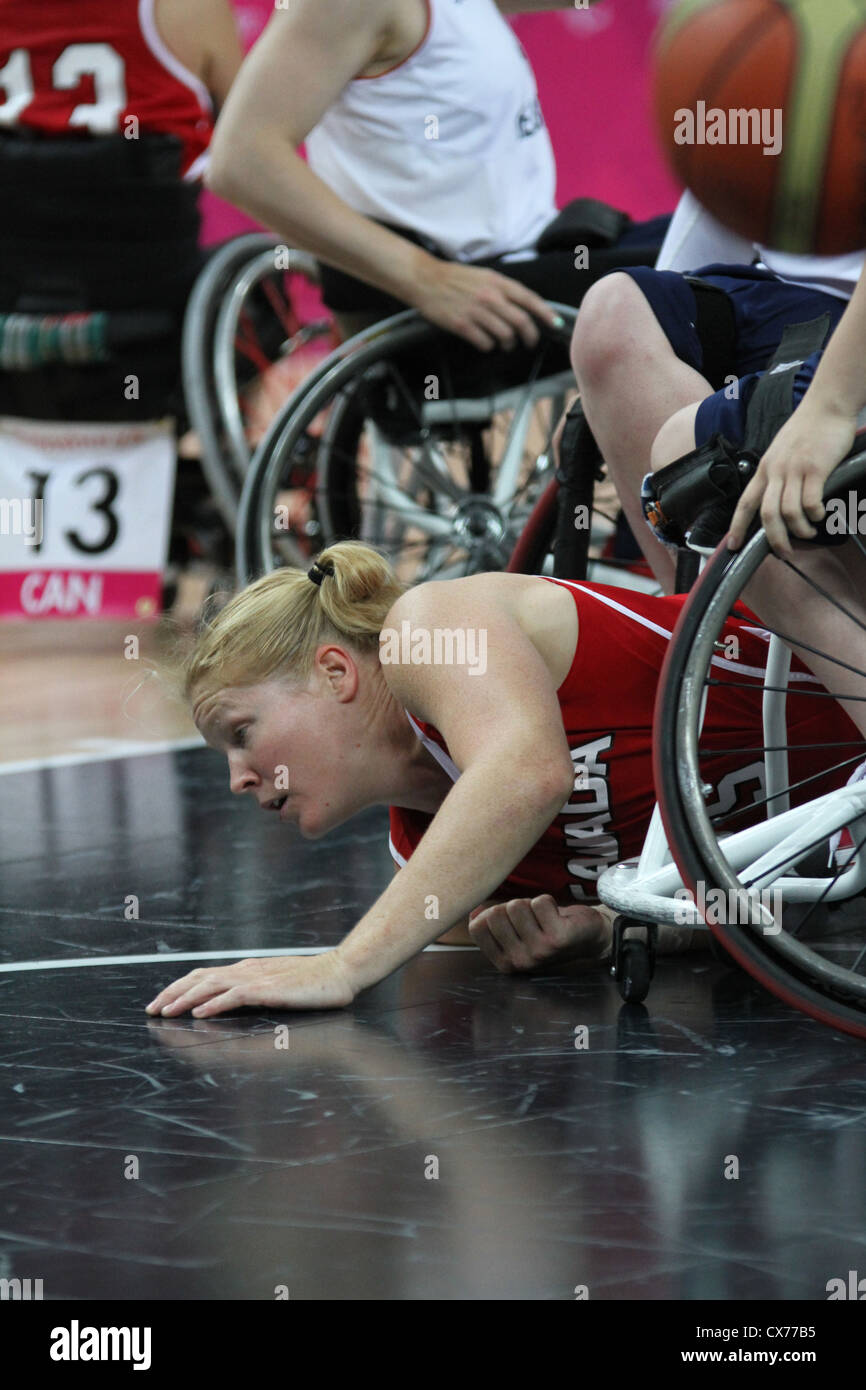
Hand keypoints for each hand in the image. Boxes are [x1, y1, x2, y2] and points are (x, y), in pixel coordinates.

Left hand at [145, 949, 355, 1017]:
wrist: (342, 971)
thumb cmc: (314, 982)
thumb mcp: (277, 984)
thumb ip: (253, 990)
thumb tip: (228, 1000)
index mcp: (247, 969)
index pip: (204, 975)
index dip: (179, 987)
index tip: (160, 1002)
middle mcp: (247, 971)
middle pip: (199, 978)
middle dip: (172, 993)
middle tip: (151, 1010)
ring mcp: (258, 978)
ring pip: (211, 985)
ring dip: (185, 999)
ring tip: (166, 1012)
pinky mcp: (271, 990)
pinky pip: (236, 996)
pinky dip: (215, 1003)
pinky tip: (200, 1013)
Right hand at [412, 258, 561, 351]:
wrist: (425, 279)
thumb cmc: (456, 278)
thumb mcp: (484, 276)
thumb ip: (504, 290)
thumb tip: (524, 306)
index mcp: (498, 282)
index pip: (530, 300)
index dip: (546, 314)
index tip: (555, 324)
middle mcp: (490, 296)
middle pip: (521, 322)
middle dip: (530, 336)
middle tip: (530, 342)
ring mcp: (476, 311)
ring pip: (505, 335)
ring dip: (509, 344)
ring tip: (506, 344)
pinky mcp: (462, 325)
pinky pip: (485, 343)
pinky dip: (489, 347)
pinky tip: (486, 343)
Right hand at [468, 895, 611, 972]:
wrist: (590, 940)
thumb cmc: (548, 933)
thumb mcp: (516, 934)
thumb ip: (492, 925)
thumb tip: (473, 912)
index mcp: (504, 963)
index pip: (477, 928)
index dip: (491, 914)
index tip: (510, 920)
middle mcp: (519, 961)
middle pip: (496, 914)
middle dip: (512, 907)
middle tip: (531, 918)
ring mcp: (539, 951)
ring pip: (517, 906)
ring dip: (531, 904)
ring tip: (544, 918)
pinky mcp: (558, 937)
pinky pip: (540, 902)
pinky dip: (548, 901)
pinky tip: (557, 916)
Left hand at [728, 401, 858, 554]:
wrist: (827, 403)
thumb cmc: (808, 427)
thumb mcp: (781, 450)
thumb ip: (776, 472)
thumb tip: (776, 495)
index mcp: (764, 468)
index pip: (745, 502)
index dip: (736, 527)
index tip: (732, 546)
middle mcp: (775, 471)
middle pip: (766, 515)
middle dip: (774, 540)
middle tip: (784, 553)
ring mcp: (795, 470)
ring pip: (789, 513)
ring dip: (799, 530)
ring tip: (809, 533)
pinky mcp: (815, 468)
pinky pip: (811, 502)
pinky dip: (815, 515)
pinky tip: (822, 515)